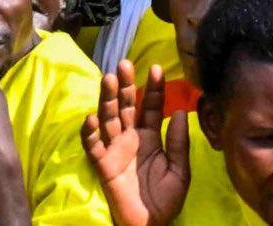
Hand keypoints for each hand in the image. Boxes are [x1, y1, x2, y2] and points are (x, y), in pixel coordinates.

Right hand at [82, 58, 190, 225]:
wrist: (149, 225)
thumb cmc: (164, 200)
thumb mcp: (180, 172)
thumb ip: (178, 143)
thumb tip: (181, 112)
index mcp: (150, 138)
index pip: (151, 107)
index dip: (154, 89)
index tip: (156, 68)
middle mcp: (131, 138)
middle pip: (126, 106)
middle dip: (125, 85)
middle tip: (125, 63)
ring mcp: (115, 149)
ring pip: (109, 118)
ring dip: (108, 99)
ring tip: (109, 79)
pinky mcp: (103, 164)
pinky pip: (93, 145)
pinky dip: (90, 132)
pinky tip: (92, 119)